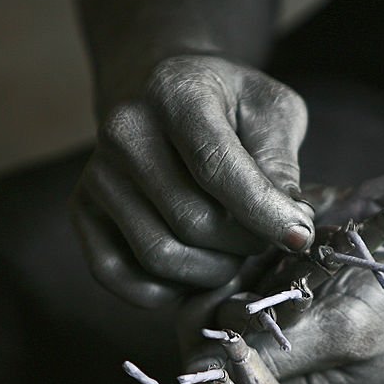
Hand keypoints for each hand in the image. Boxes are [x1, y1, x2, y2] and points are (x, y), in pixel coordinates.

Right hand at [71, 55, 314, 307]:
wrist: (162, 92)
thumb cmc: (230, 105)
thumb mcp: (271, 110)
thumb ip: (280, 163)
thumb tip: (290, 223)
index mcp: (176, 93)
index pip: (217, 167)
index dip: (264, 212)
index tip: (301, 237)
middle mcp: (124, 131)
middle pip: (192, 222)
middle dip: (244, 244)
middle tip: (265, 237)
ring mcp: (97, 174)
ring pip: (161, 256)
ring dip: (213, 270)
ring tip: (234, 250)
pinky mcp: (82, 212)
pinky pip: (120, 277)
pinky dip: (168, 291)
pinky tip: (198, 268)